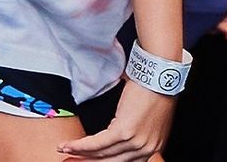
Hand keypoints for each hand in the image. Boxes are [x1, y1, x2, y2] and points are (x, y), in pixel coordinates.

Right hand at [58, 79, 174, 160]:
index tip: (90, 160)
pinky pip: (98, 143)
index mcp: (153, 146)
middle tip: (73, 160)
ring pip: (102, 154)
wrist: (160, 73)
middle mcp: (146, 148)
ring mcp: (136, 142)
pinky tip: (70, 146)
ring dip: (80, 153)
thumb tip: (120, 131)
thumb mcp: (150, 115)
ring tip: (66, 151)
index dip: (104, 161)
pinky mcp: (124, 131)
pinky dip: (81, 146)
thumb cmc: (155, 87)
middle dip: (89, 161)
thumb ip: (138, 129)